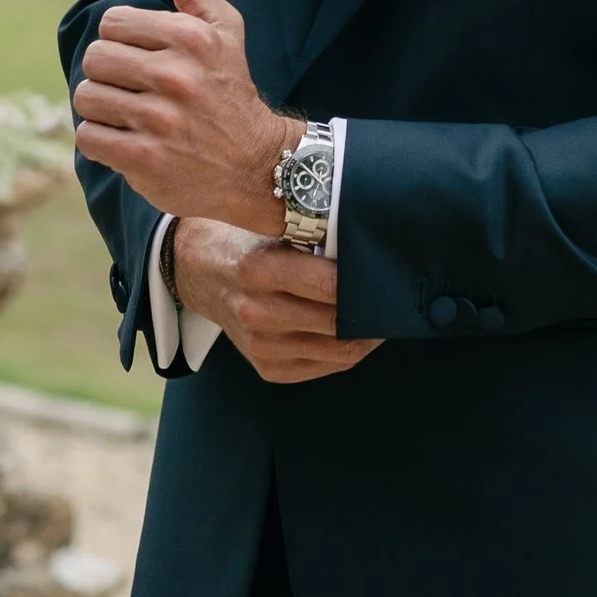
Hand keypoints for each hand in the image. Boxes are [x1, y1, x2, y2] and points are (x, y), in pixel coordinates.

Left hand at [71, 0, 289, 234]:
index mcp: (191, 38)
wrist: (254, 163)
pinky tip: (127, 140)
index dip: (124, 40)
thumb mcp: (222, 27)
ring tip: (130, 114)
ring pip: (86, 98)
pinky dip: (101, 140)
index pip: (113, 22)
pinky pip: (88, 137)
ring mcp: (159, 121)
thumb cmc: (230, 86)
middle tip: (134, 88)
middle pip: (95, 58)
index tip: (146, 58)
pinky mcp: (144, 159)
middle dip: (109, 74)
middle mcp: (176, 76)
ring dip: (102, 108)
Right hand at [169, 215, 381, 387]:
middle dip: (372, 311)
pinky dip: (348, 349)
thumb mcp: (274, 228)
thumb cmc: (248, 243)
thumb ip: (317, 238)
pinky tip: (356, 330)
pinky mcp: (267, 368)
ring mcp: (260, 346)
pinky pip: (327, 366)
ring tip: (381, 313)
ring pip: (340, 351)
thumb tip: (373, 246)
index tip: (388, 273)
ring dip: (367, 335)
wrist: (201, 273)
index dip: (366, 282)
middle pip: (339, 323)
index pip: (331, 286)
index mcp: (259, 270)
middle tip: (396, 296)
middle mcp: (257, 312)